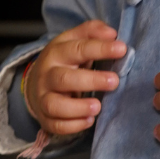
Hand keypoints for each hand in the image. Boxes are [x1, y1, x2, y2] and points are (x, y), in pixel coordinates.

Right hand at [24, 20, 125, 135]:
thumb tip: (111, 33)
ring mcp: (44, 97)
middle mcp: (47, 75)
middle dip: (90, 80)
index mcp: (57, 53)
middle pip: (64, 78)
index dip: (100, 48)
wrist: (37, 82)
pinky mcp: (45, 117)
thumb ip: (92, 32)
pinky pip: (56, 125)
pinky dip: (72, 126)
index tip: (122, 49)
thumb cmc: (65, 60)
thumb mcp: (74, 40)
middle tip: (114, 81)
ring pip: (54, 105)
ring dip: (77, 108)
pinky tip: (89, 121)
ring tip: (97, 107)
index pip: (77, 49)